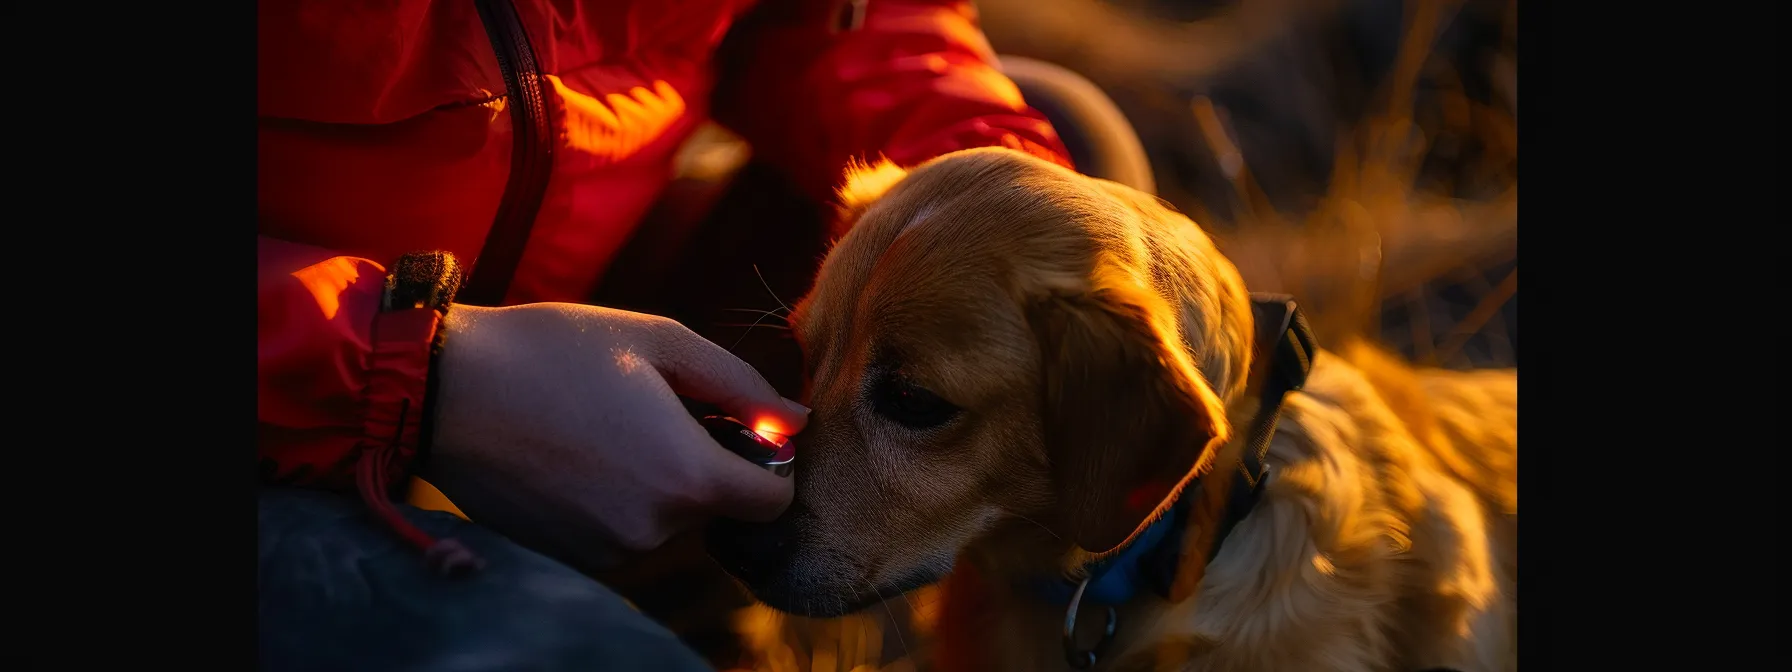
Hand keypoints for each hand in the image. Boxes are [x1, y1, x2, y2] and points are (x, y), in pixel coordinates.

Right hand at [423, 302, 809, 569]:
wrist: (443, 390)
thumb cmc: (555, 351)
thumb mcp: (660, 343)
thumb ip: (740, 386)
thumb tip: (797, 422)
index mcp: (686, 477)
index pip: (773, 504)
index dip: (766, 465)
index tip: (735, 428)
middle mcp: (652, 531)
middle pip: (715, 511)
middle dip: (701, 465)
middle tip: (652, 409)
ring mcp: (607, 553)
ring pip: (666, 522)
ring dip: (654, 483)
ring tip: (605, 425)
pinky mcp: (569, 559)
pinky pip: (621, 534)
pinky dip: (614, 501)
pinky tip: (577, 454)